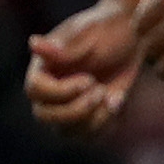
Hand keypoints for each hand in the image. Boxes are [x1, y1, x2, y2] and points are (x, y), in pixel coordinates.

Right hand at [25, 6, 140, 135]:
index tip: (89, 79)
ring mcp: (66, 106)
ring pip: (65, 131)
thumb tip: (33, 44)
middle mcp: (49, 90)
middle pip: (44, 116)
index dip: (60, 92)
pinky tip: (118, 101)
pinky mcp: (87, 117)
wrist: (131, 36)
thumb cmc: (106, 27)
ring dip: (92, 120)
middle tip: (101, 91)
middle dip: (74, 111)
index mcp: (42, 67)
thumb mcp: (88, 33)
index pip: (35, 90)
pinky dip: (105, 125)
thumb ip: (63, 46)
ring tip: (112, 97)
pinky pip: (87, 136)